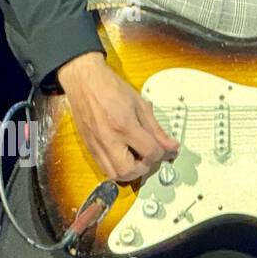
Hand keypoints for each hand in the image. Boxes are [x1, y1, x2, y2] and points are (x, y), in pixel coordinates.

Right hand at [56, 51, 178, 182]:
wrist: (85, 82)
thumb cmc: (112, 89)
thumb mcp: (140, 105)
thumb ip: (156, 129)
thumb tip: (171, 146)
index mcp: (125, 126)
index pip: (149, 152)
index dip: (161, 153)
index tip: (165, 149)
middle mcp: (108, 139)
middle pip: (129, 171)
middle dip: (144, 168)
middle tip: (150, 157)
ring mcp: (96, 145)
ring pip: (114, 175)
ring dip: (130, 172)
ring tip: (137, 158)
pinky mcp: (89, 147)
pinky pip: (103, 168)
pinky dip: (117, 168)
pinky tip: (125, 156)